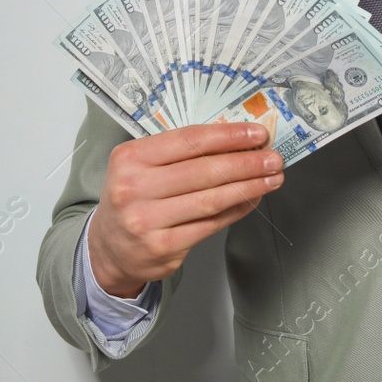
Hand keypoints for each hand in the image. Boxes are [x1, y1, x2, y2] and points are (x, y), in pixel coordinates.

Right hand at [87, 122, 284, 297]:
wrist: (108, 247)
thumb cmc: (133, 197)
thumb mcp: (141, 164)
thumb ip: (180, 151)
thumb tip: (235, 139)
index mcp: (130, 158)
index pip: (190, 140)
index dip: (229, 136)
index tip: (256, 134)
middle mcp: (135, 188)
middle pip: (205, 170)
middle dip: (247, 163)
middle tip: (273, 157)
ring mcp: (147, 220)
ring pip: (211, 199)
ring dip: (249, 187)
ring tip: (271, 177)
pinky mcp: (164, 247)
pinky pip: (211, 224)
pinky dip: (236, 210)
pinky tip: (252, 199)